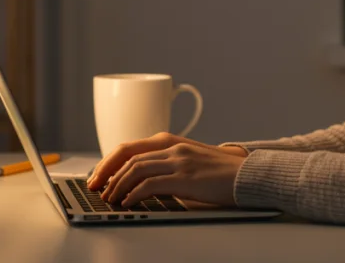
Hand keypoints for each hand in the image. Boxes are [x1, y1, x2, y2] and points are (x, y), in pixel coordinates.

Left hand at [86, 132, 248, 206]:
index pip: (129, 147)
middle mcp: (172, 146)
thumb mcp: (190, 162)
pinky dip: (134, 193)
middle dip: (105, 171)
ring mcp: (179, 160)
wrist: (249, 174)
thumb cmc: (221, 173)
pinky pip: (150, 184)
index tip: (97, 176)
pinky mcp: (185, 177)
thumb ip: (167, 165)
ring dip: (117, 185)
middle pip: (127, 154)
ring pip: (135, 168)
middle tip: (95, 187)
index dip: (109, 161)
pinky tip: (128, 202)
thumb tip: (140, 183)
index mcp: (171, 141)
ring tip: (110, 198)